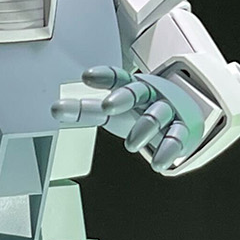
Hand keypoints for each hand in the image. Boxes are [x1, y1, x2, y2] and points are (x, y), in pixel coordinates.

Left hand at [50, 66, 209, 170]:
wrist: (183, 117)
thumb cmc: (140, 112)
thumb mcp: (114, 112)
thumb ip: (86, 111)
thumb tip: (56, 109)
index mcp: (132, 88)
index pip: (117, 77)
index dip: (103, 75)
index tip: (86, 76)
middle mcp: (150, 95)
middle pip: (136, 91)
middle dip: (122, 97)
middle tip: (107, 105)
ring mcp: (167, 110)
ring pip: (156, 114)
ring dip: (144, 128)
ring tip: (130, 145)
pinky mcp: (182, 129)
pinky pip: (176, 138)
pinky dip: (167, 150)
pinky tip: (158, 163)